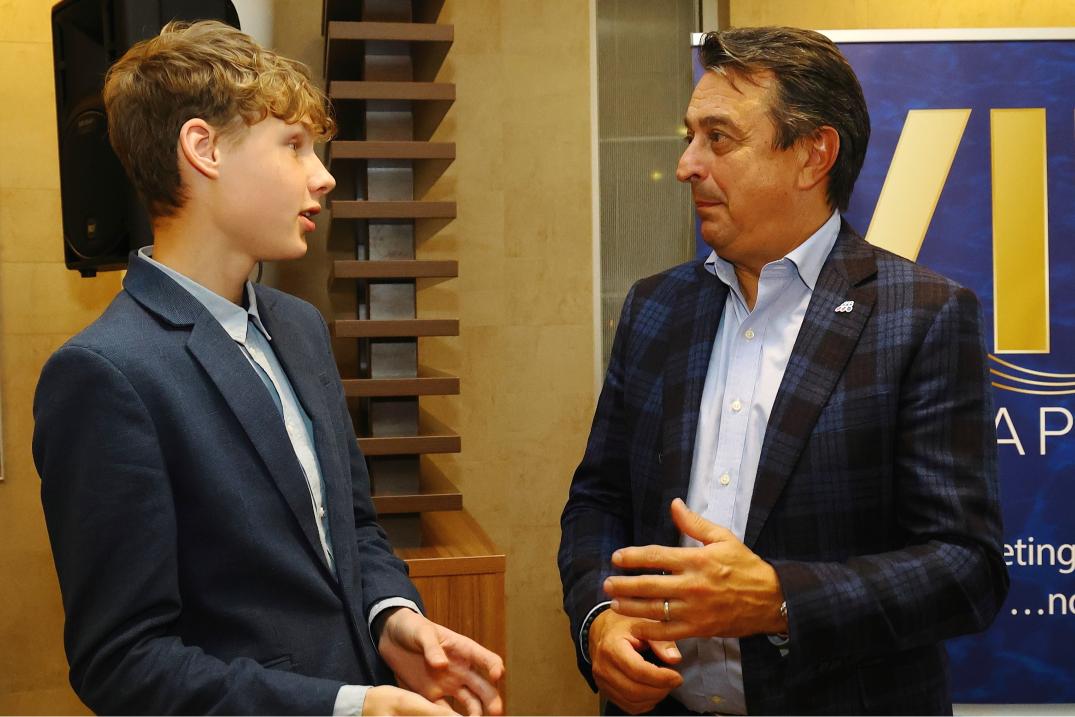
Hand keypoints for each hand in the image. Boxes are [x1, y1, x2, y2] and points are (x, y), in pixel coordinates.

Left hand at [378, 608, 504, 715]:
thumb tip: (441, 665)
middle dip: (491, 699)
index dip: (494, 667)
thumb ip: (431, 647)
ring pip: (470, 702)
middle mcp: (461, 670)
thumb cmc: (412, 628)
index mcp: (463, 650)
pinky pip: (444, 710)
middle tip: (496, 711)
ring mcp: (448, 684)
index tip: (496, 675)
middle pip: (482, 686)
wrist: (391, 637)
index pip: (486, 658)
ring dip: (476, 712)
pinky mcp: (432, 695)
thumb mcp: (422, 632)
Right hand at [588, 609, 682, 714]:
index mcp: (612, 647)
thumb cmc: (624, 624)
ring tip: (665, 685)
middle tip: (674, 682)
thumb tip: (675, 659)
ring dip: (653, 698)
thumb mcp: (643, 623)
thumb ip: (660, 640)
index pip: (638, 670)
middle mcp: (603, 667)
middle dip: (660, 690)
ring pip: (632, 701)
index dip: (660, 677)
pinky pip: (627, 706)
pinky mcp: (605, 690)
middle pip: (635, 690)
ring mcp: (602, 681)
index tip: (677, 677)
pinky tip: (653, 692)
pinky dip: (644, 704)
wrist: (600, 629)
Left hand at [603, 498, 785, 640]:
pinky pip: (669, 632)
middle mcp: (692, 585)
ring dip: (631, 607)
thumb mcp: (723, 538)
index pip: (656, 556)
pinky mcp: (700, 629)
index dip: (633, 557)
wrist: (771, 599)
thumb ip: (695, 523)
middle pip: (649, 585)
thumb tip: (674, 504)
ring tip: (614, 603)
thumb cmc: (746, 566)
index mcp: (697, 560)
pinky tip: (635, 627)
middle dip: (624, 585)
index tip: (616, 558)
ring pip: (654, 609)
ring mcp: (695, 609)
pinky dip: (649, 631)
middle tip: (607, 583)